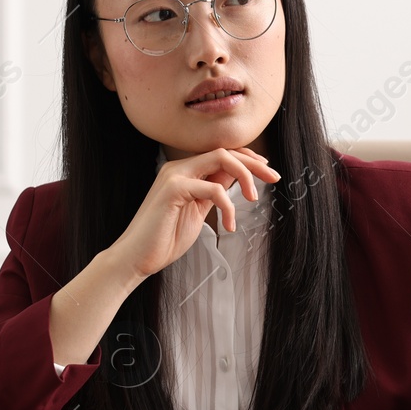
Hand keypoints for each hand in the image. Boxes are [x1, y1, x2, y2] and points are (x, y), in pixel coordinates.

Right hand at [107, 147, 280, 280]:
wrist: (136, 257)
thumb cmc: (164, 238)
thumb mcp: (197, 211)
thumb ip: (213, 193)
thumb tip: (235, 180)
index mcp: (185, 172)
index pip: (222, 154)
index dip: (248, 159)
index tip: (267, 171)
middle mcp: (179, 168)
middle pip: (226, 151)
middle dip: (254, 163)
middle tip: (274, 178)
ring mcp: (175, 176)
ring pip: (221, 159)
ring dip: (246, 176)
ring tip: (254, 198)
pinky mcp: (173, 190)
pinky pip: (213, 188)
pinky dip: (228, 206)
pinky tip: (229, 226)